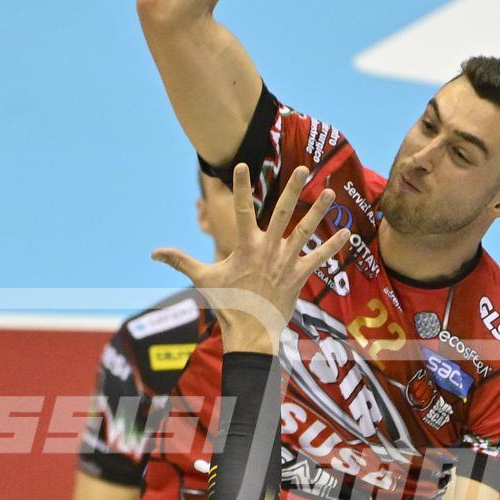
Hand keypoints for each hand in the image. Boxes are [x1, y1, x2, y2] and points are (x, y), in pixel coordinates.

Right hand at [152, 164, 349, 352]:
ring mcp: (285, 263)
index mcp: (245, 247)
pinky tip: (347, 232)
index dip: (242, 187)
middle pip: (282, 213)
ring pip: (305, 231)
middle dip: (292, 189)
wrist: (249, 333)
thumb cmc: (226, 305)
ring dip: (318, 211)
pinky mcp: (299, 277)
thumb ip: (180, 261)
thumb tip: (153, 253)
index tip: (243, 165)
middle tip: (302, 168)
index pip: (242, 210)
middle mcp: (268, 250)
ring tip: (330, 192)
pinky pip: (319, 259)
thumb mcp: (202, 279)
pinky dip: (333, 247)